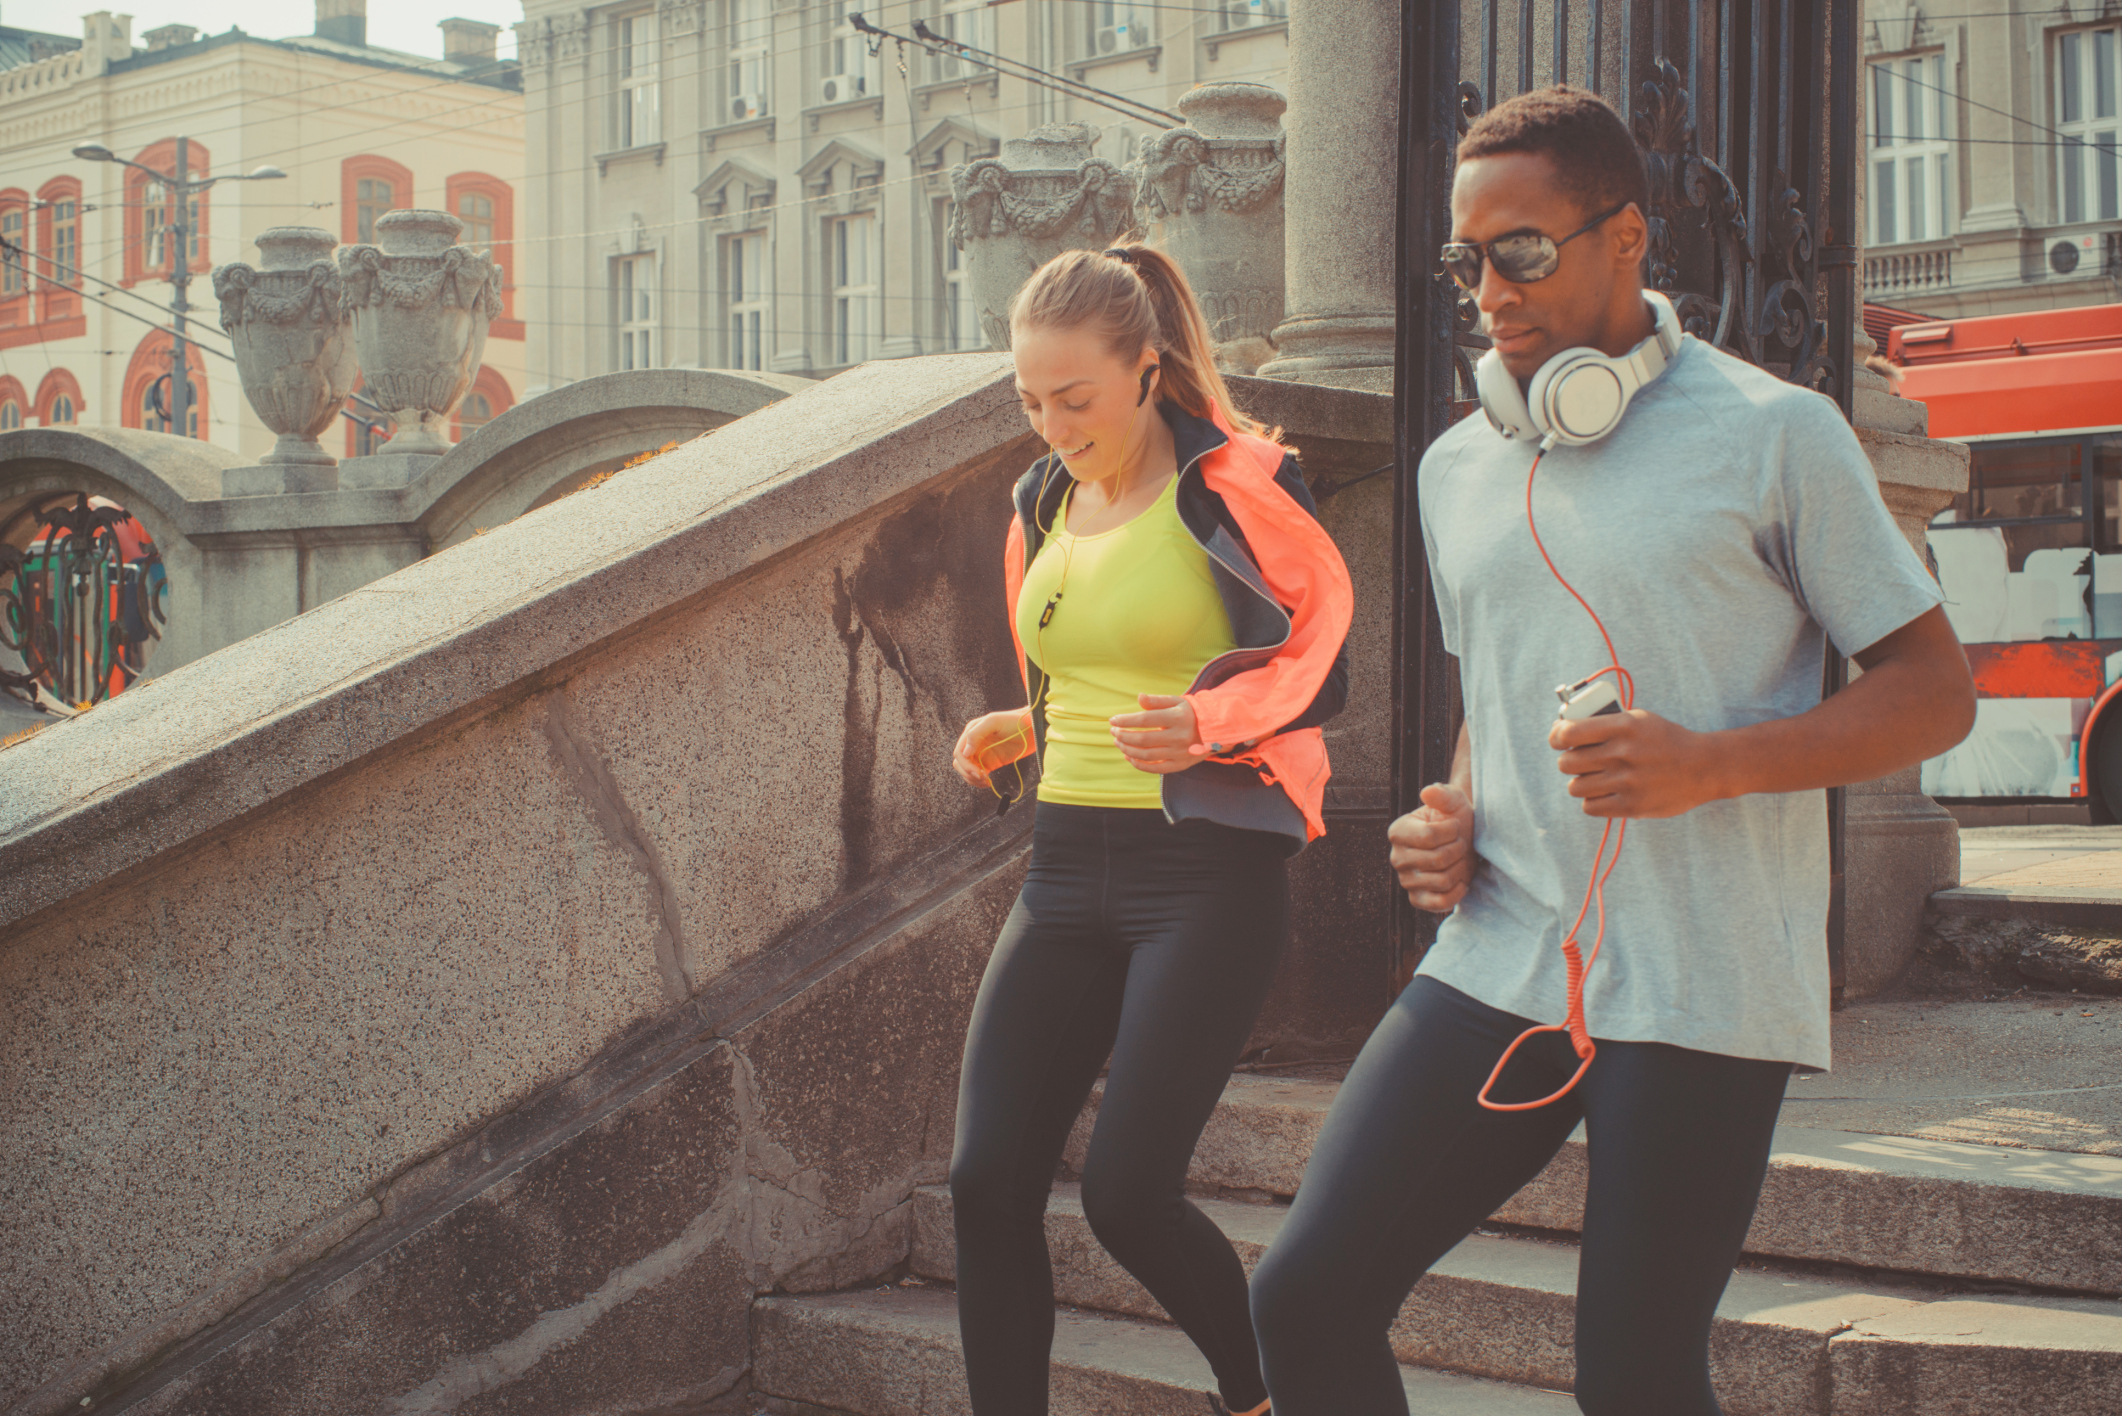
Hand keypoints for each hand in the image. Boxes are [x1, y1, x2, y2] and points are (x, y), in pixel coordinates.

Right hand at [953, 710, 1032, 789]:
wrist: (1031, 729)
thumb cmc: (1014, 721)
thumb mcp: (993, 722)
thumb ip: (976, 734)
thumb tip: (965, 752)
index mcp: (971, 732)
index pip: (959, 753)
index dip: (965, 765)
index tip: (977, 772)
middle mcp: (974, 744)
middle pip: (960, 763)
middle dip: (968, 773)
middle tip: (983, 777)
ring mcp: (981, 754)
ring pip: (967, 771)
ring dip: (973, 779)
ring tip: (986, 781)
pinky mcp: (990, 763)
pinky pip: (978, 775)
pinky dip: (980, 781)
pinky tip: (988, 782)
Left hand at [1109, 693, 1201, 774]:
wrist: (1215, 730)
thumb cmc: (1190, 713)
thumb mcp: (1176, 701)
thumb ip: (1156, 701)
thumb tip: (1139, 697)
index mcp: (1177, 717)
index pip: (1145, 720)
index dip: (1126, 720)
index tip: (1113, 720)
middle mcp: (1179, 737)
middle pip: (1143, 739)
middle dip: (1123, 736)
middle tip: (1113, 731)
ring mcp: (1180, 753)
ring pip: (1146, 755)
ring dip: (1127, 749)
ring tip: (1118, 742)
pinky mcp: (1180, 765)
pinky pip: (1155, 768)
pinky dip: (1139, 764)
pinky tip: (1129, 756)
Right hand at [1389, 783, 1475, 912]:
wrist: (1465, 841)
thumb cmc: (1456, 819)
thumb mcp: (1453, 801)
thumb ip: (1442, 795)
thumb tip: (1428, 792)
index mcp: (1398, 832)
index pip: (1430, 836)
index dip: (1452, 831)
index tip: (1455, 826)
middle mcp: (1397, 858)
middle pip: (1438, 860)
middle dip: (1458, 850)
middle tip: (1460, 844)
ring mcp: (1406, 881)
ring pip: (1443, 881)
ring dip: (1460, 869)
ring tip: (1458, 860)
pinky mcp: (1418, 899)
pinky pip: (1439, 903)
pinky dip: (1456, 893)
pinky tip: (1460, 880)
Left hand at [1549, 708, 1721, 817]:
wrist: (1704, 766)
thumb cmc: (1665, 740)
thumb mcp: (1639, 719)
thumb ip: (1605, 723)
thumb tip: (1565, 728)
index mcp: (1623, 726)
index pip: (1569, 733)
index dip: (1557, 737)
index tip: (1559, 740)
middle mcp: (1623, 753)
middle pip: (1566, 763)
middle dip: (1569, 762)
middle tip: (1580, 761)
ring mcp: (1628, 781)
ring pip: (1575, 787)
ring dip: (1581, 783)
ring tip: (1594, 778)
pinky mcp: (1632, 805)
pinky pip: (1590, 807)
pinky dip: (1592, 801)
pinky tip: (1604, 793)